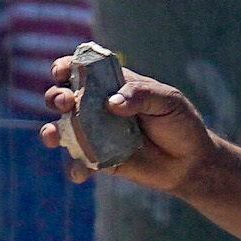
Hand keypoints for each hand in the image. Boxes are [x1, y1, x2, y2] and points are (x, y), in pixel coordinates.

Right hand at [49, 54, 204, 192]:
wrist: (190, 162)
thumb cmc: (180, 123)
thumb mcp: (168, 101)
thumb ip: (141, 95)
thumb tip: (112, 103)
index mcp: (111, 85)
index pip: (80, 70)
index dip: (64, 67)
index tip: (61, 72)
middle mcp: (96, 107)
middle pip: (62, 97)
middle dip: (56, 96)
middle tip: (67, 103)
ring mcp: (94, 133)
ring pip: (60, 130)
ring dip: (50, 132)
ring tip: (54, 136)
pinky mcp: (98, 159)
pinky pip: (78, 163)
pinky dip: (75, 167)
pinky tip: (82, 173)